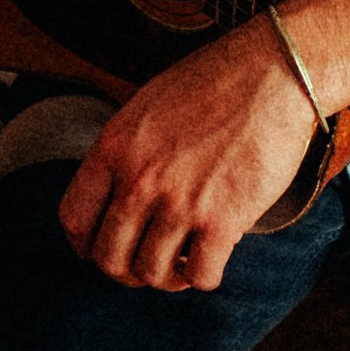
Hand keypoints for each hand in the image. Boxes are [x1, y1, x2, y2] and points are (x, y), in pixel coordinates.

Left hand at [59, 25, 321, 286]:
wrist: (274, 73)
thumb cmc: (215, 81)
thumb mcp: (148, 105)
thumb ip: (126, 150)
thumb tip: (117, 189)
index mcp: (114, 147)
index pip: (74, 218)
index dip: (85, 244)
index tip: (103, 247)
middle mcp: (139, 180)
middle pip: (108, 257)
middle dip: (124, 271)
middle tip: (146, 262)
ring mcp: (179, 203)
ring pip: (151, 273)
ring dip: (165, 277)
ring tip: (181, 263)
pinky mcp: (223, 220)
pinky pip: (200, 276)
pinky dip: (202, 277)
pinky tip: (210, 258)